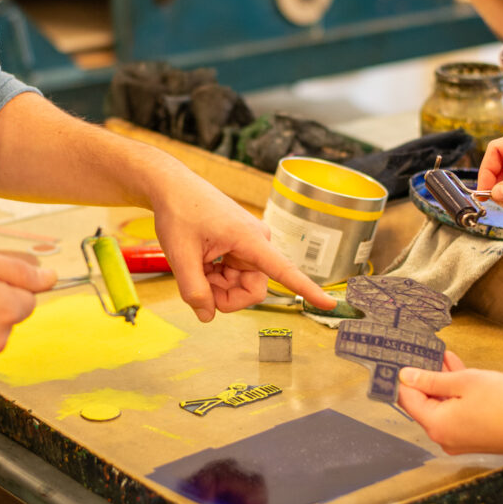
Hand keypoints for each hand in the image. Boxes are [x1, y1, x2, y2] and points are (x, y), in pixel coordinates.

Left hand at [150, 167, 335, 321]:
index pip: (284, 271)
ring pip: (241, 284)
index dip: (308, 290)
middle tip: (197, 286)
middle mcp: (257, 242)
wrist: (172, 187)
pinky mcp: (240, 246)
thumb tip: (207, 316)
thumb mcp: (180, 256)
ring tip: (195, 266)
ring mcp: (249, 244)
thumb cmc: (179, 213)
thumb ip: (194, 291)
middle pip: (253, 290)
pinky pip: (235, 274)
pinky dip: (215, 276)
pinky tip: (200, 262)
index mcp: (250, 239)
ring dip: (217, 286)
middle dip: (225, 296)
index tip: (330, 304)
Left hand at [397, 352, 502, 455]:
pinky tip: (457, 370)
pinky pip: (456, 412)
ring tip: (442, 355)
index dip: (404, 376)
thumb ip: (432, 379)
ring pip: (442, 405)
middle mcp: (443, 436)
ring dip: (442, 381)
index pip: (407, 398)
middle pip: (424, 403)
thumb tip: (406, 376)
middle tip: (424, 351)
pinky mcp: (473, 436)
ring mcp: (458, 439)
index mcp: (436, 424)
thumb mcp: (464, 382)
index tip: (403, 356)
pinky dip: (455, 393)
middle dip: (425, 376)